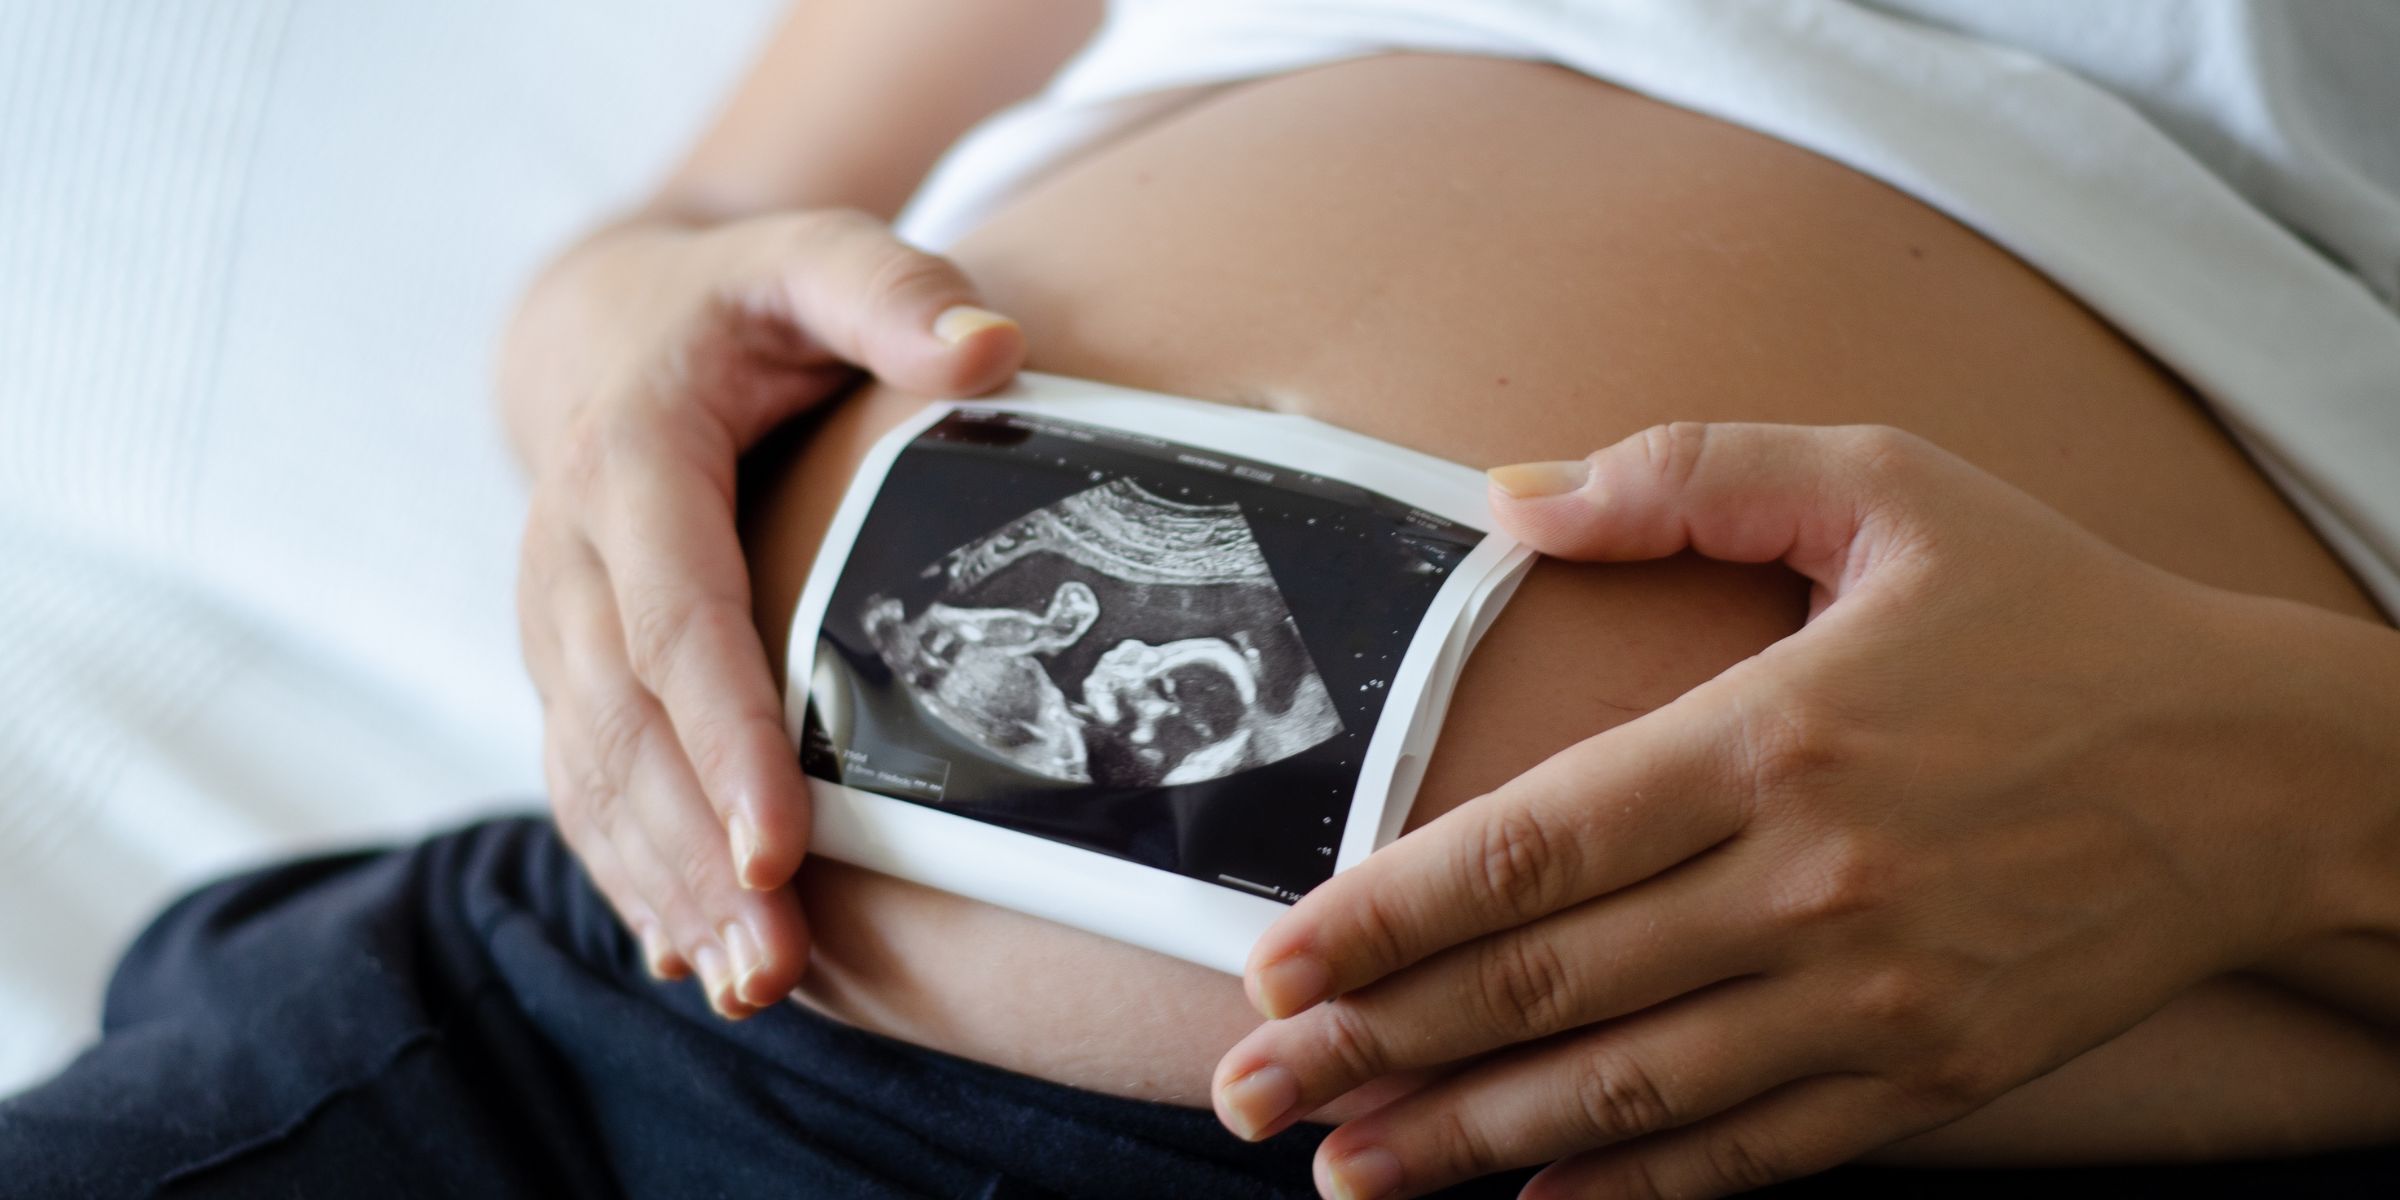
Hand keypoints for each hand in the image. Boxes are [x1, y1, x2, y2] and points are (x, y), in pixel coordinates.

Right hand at [503, 210, 1022, 1016]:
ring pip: (592, 776)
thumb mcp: (811, 256)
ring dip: (662, 889)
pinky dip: (630, 875)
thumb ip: (890, 290)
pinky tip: (690, 957)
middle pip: (624, 728)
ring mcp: (554, 624)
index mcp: (628, 463)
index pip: (674, 620)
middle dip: (694, 855)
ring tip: (750, 987)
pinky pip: (583, 785)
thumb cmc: (741, 304)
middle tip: (776, 966)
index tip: (780, 847)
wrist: (604, 328)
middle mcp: (569, 556)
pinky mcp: (566, 670)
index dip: (724, 738)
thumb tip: (996, 347)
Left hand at [1211, 423, 2375, 1196]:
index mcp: (1772, 736)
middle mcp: (1808, 886)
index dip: (1378, 916)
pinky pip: (1751, 1151)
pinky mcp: (1929, 1077)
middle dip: (1375, 1047)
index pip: (1525, 852)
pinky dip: (1634, 1186)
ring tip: (1343, 1171)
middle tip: (1247, 1091)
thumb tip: (1508, 497)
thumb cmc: (2060, 615)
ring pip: (1625, 1093)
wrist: (2267, 776)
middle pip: (1543, 988)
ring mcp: (1872, 1001)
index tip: (1267, 963)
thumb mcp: (1890, 485)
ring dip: (1468, 1142)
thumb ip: (1689, 472)